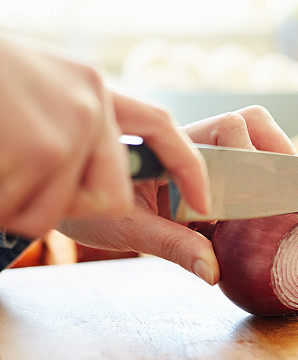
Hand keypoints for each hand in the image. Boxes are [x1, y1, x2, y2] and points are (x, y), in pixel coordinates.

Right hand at [0, 35, 209, 236]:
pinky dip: (4, 207)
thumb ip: (96, 157)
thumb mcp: (46, 123)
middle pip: (110, 195)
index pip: (162, 127)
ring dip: (21, 203)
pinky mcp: (41, 150)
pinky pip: (30, 213)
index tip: (205, 203)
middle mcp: (88, 101)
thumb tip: (211, 269)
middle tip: (22, 174)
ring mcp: (66, 124)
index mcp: (92, 86)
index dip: (189, 167)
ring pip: (60, 207)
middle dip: (72, 205)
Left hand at [59, 106, 295, 284]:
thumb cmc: (88, 203)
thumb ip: (172, 245)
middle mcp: (183, 133)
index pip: (216, 137)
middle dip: (274, 154)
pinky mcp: (203, 160)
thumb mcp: (124, 228)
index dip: (233, 174)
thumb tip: (215, 271)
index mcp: (159, 139)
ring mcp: (195, 143)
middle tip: (291, 193)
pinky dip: (266, 170)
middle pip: (245, 121)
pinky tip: (275, 203)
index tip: (220, 213)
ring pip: (251, 129)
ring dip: (276, 158)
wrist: (68, 188)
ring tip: (295, 195)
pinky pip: (245, 152)